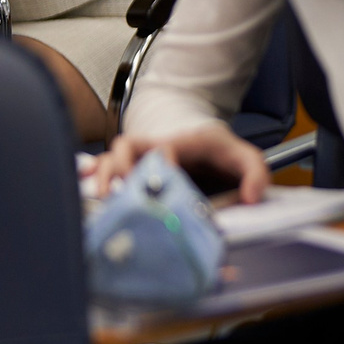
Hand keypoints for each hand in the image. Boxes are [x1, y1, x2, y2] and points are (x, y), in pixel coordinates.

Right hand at [92, 120, 270, 205]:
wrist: (207, 147)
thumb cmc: (223, 154)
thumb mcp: (247, 158)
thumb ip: (256, 173)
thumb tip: (252, 196)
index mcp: (183, 143)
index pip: (165, 147)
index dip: (161, 164)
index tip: (166, 182)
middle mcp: (155, 148)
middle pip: (126, 147)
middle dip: (120, 168)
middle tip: (121, 193)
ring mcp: (139, 160)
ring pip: (109, 159)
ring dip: (103, 178)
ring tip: (105, 201)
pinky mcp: (130, 174)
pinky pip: (102, 171)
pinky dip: (91, 180)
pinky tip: (86, 194)